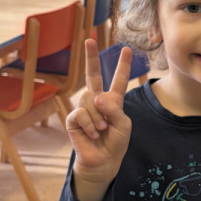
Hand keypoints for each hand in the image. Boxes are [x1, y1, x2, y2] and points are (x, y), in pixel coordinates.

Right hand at [67, 39, 131, 194]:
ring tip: (101, 131)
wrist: (103, 161)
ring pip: (90, 100)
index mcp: (113, 101)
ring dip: (98, 117)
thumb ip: (114, 109)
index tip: (127, 49)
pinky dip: (90, 124)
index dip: (122, 65)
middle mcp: (97, 101)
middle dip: (91, 57)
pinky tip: (92, 134)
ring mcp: (84, 108)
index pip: (118, 80)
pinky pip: (81, 113)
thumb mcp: (124, 125)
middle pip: (92, 75)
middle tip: (88, 39)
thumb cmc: (116, 143)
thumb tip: (96, 98)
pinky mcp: (73, 119)